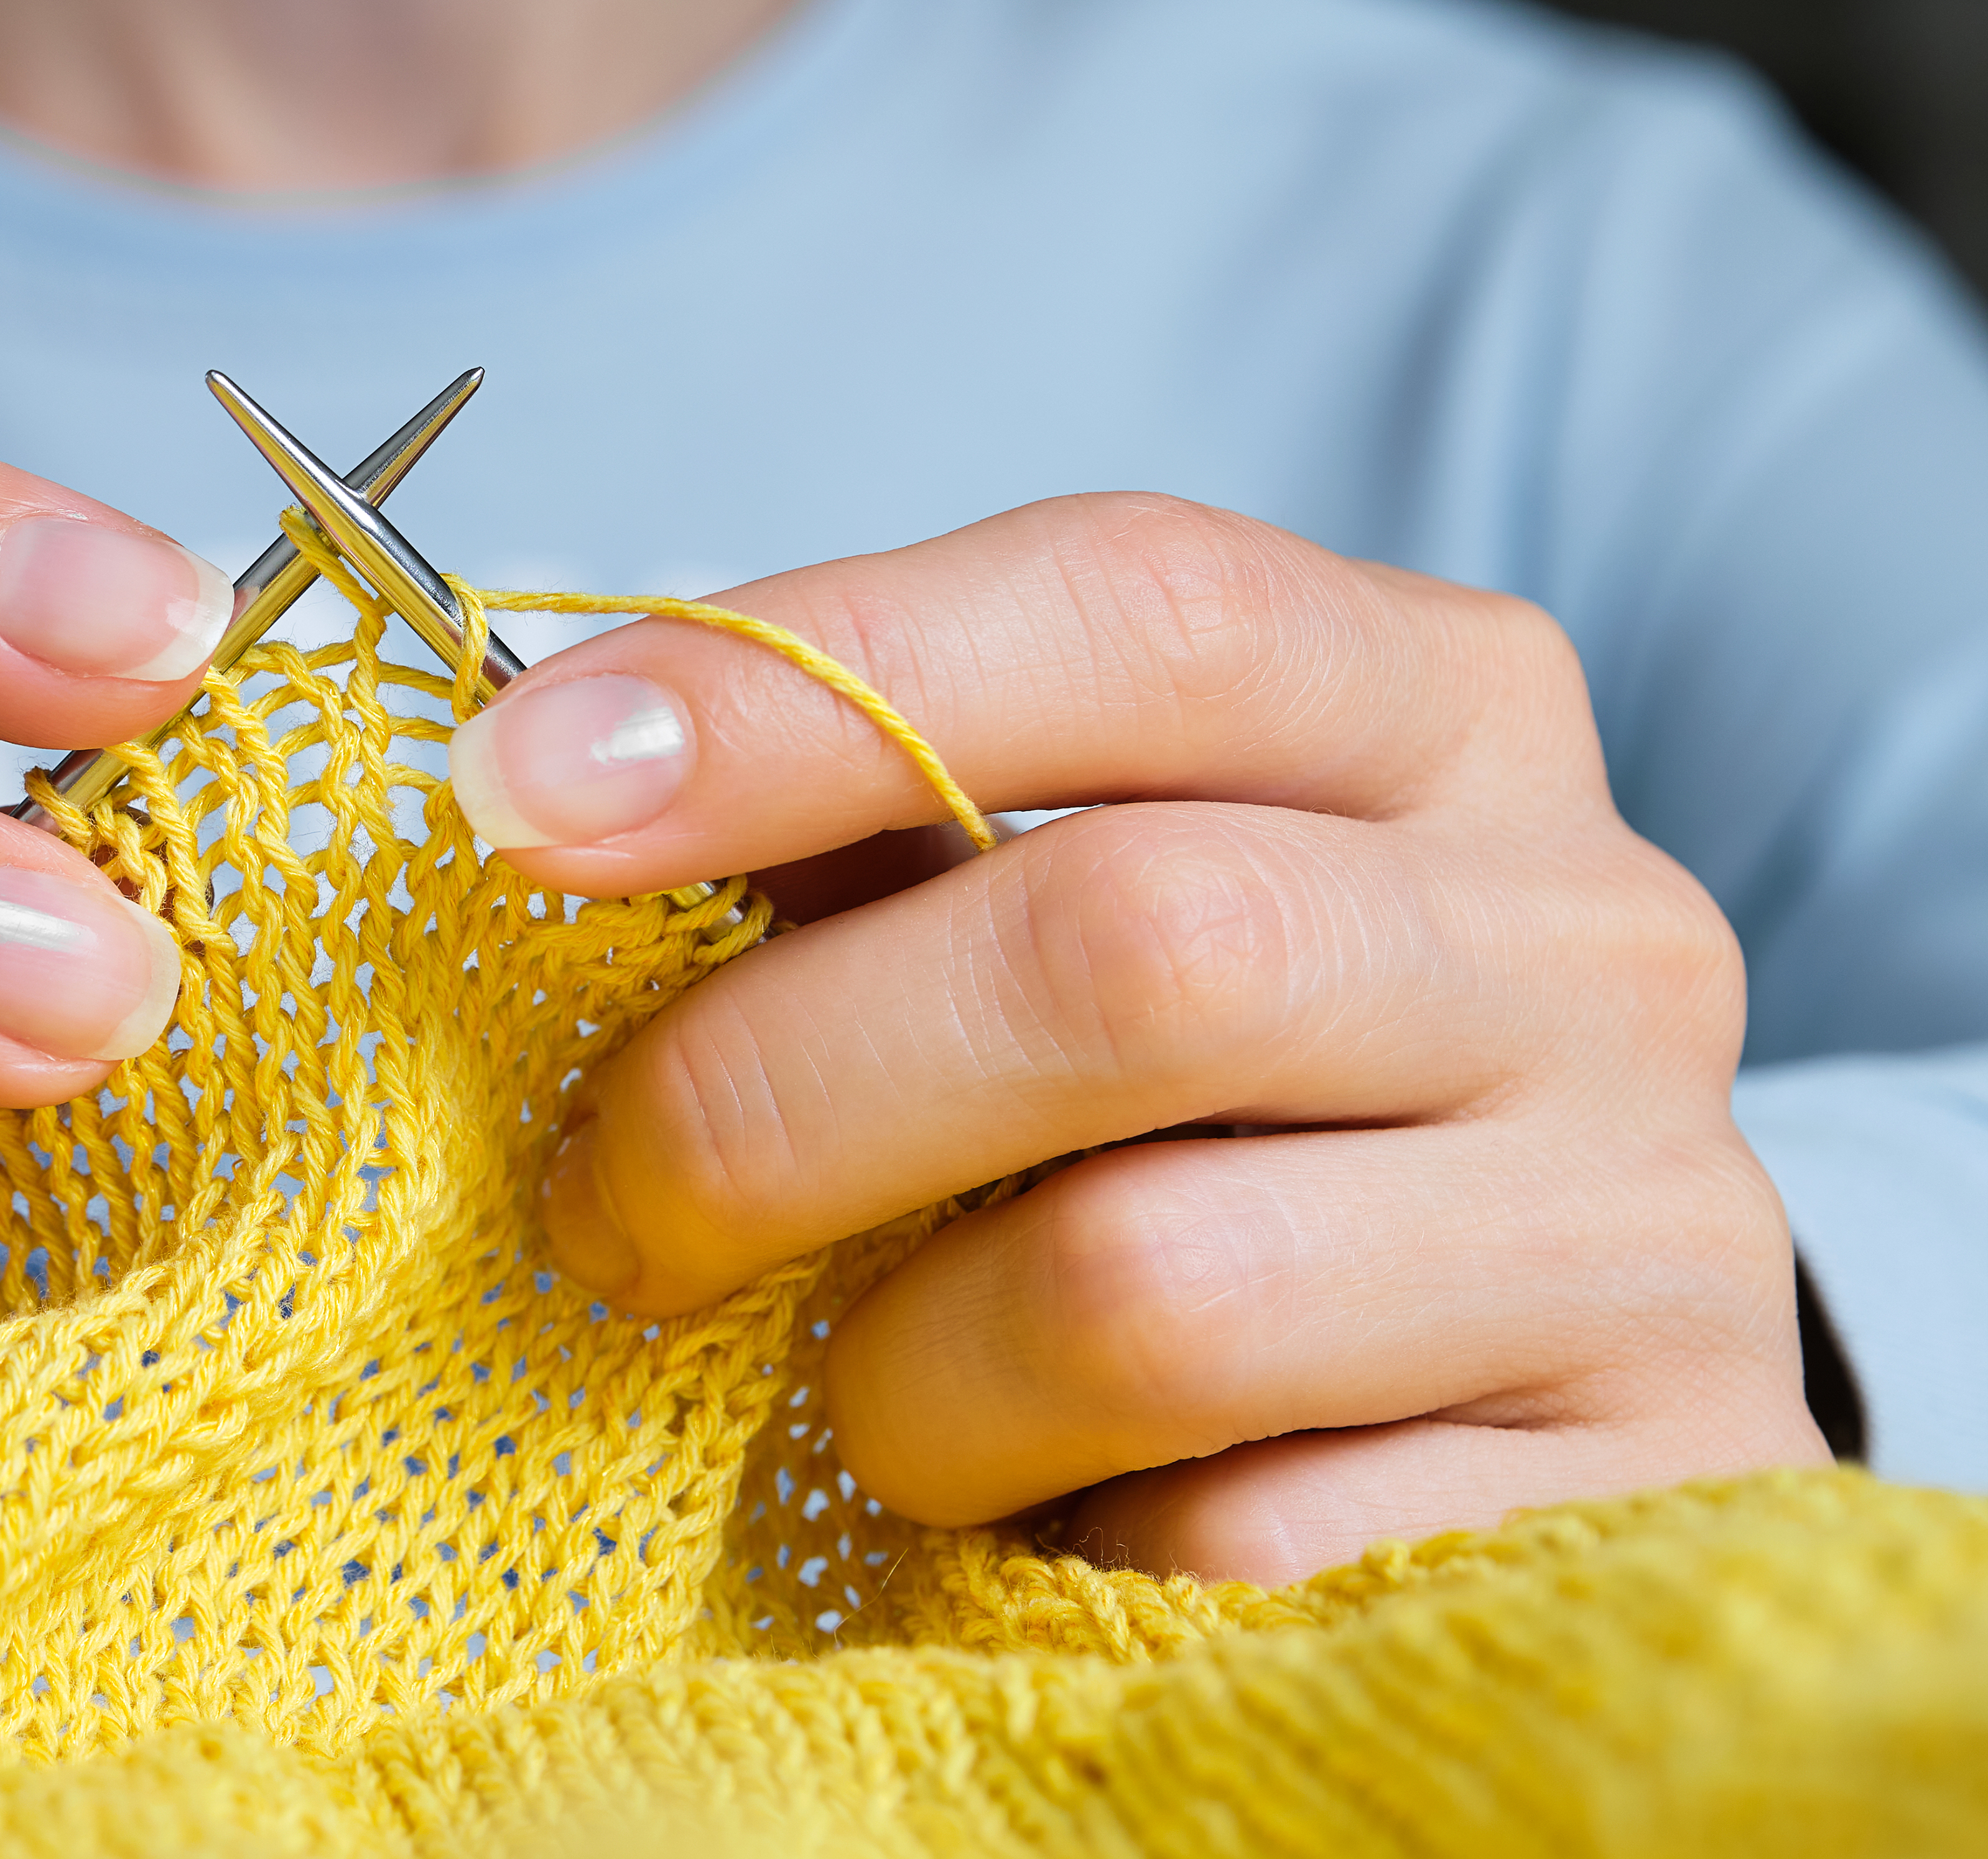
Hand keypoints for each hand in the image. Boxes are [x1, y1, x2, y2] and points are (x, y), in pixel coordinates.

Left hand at [446, 493, 1828, 1584]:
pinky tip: (1075, 1517)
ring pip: (1153, 1284)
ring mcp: (1644, 1224)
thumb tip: (543, 790)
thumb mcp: (1060, 906)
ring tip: (886, 1396)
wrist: (1528, 1395)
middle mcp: (1584, 935)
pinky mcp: (1642, 1496)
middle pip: (1125, 947)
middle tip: (615, 1208)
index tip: (514, 791)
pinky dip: (1071, 1551)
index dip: (794, 683)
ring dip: (910, 1373)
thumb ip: (875, 832)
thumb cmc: (1205, 1116)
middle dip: (774, 1092)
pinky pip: (1240, 1545)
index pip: (1129, 609)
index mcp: (1435, 711)